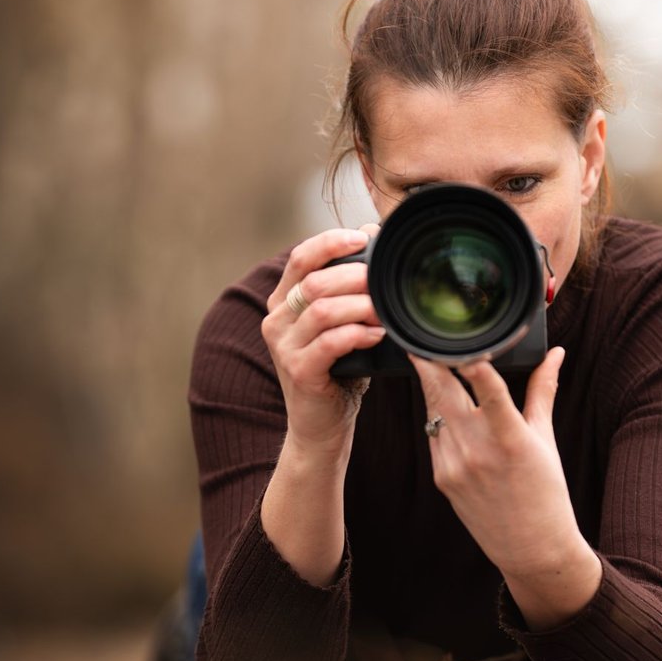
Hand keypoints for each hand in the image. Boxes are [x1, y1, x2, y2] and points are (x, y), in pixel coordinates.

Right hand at [263, 224, 384, 453]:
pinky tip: (377, 336)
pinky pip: (330, 342)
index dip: (330, 242)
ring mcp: (284, 347)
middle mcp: (277, 320)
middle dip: (355, 277)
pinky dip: (358, 334)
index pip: (300, 257)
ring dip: (361, 306)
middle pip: (314, 282)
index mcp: (284, 301)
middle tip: (384, 283)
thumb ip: (349, 287)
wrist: (321, 425)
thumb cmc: (337, 370)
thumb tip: (370, 235)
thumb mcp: (341, 323)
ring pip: (322, 309)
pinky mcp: (298, 371)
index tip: (362, 239)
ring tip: (384, 313)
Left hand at [409, 348, 583, 577]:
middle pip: (444, 393)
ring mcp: (454, 465)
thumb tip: (555, 353)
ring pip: (433, 410)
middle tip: (424, 338)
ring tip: (430, 362)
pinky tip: (442, 405)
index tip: (458, 340)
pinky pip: (433, 434)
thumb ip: (543, 391)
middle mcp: (478, 451)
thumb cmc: (546, 492)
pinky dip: (437, 416)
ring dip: (432, 385)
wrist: (531, 548)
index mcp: (511, 439)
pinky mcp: (440, 477)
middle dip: (431, 363)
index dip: (472, 363)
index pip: (489, 391)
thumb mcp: (546, 439)